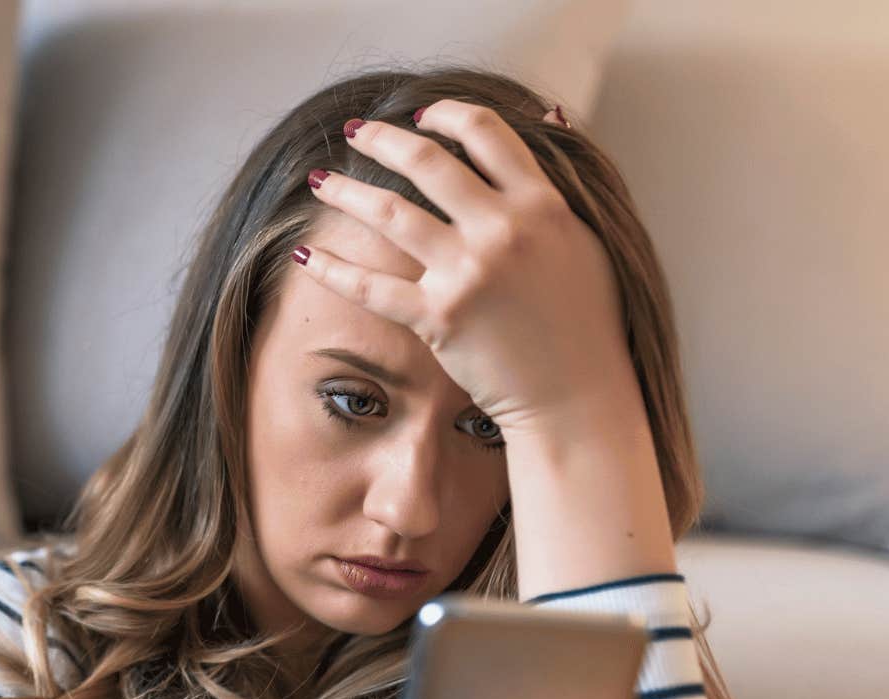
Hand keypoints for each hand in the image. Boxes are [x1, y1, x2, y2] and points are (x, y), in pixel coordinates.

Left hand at [295, 99, 632, 436]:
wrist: (576, 394)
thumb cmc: (585, 320)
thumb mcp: (585, 237)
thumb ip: (556, 180)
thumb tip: (549, 115)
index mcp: (541, 204)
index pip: (485, 133)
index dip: (445, 114)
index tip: (419, 114)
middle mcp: (502, 229)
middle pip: (428, 162)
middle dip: (382, 140)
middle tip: (354, 131)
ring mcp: (468, 272)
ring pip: (390, 213)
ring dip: (346, 192)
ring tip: (319, 181)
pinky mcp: (439, 317)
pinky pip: (370, 287)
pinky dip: (331, 269)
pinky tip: (303, 255)